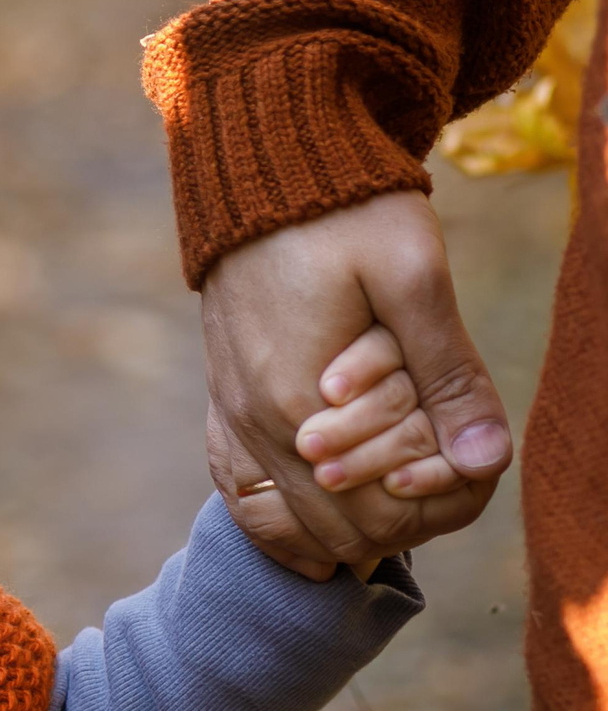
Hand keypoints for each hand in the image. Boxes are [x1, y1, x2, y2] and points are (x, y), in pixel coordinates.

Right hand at [200, 190, 508, 577]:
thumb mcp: (415, 276)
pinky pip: (240, 494)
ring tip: (394, 522)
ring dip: (341, 533)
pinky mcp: (222, 403)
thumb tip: (488, 460)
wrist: (263, 173)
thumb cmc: (344, 215)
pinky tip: (315, 536)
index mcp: (300, 400)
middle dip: (400, 524)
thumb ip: (450, 373)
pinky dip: (280, 526)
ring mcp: (232, 417)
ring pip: (283, 524)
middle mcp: (256, 424)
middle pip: (337, 527)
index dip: (438, 508)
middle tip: (446, 490)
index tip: (473, 472)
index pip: (377, 510)